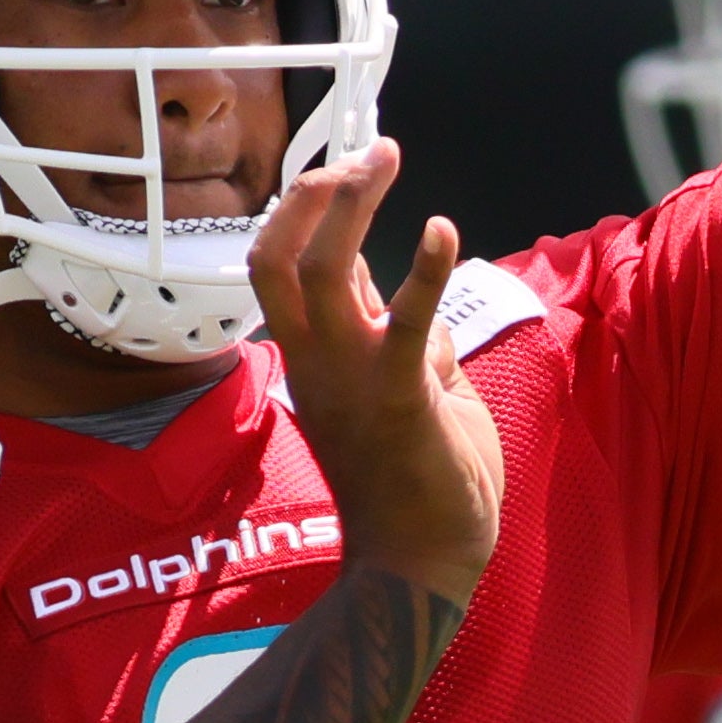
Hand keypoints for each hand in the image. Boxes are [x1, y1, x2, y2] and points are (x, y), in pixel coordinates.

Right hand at [250, 137, 502, 605]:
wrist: (421, 569)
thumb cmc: (422, 491)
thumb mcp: (416, 399)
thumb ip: (412, 349)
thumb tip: (421, 307)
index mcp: (317, 363)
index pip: (292, 273)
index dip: (311, 215)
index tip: (347, 169)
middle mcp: (319, 364)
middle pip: (279, 259)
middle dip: (312, 195)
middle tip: (362, 153)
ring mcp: (353, 380)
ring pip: (322, 274)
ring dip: (349, 207)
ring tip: (383, 158)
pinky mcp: (402, 398)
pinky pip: (407, 324)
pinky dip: (423, 270)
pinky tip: (442, 229)